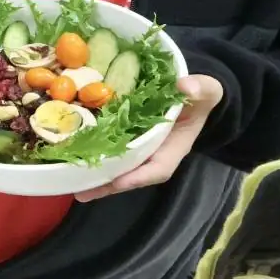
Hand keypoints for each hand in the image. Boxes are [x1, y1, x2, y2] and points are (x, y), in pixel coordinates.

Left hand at [75, 75, 223, 201]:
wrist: (190, 93)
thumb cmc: (199, 95)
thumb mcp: (207, 91)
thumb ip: (202, 89)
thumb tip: (187, 87)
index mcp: (175, 147)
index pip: (159, 168)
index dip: (139, 176)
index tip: (120, 180)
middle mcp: (155, 153)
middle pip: (132, 175)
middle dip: (109, 184)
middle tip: (82, 192)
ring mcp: (140, 149)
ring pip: (118, 168)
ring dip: (97, 178)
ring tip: (72, 187)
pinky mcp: (127, 140)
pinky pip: (110, 152)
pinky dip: (94, 157)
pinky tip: (72, 160)